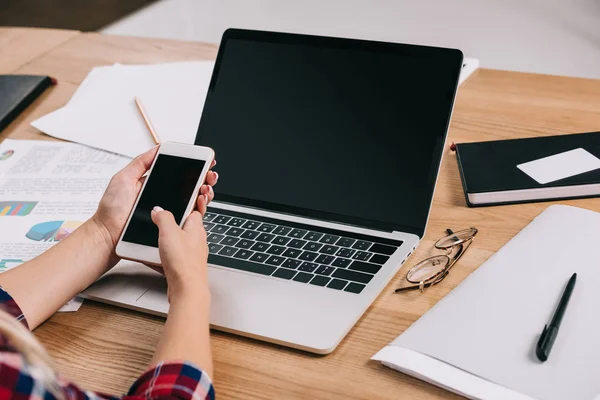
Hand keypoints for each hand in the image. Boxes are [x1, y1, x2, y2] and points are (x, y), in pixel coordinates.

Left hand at [93, 146, 217, 248]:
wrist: (109, 234)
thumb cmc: (112, 210)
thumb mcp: (124, 178)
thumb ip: (141, 163)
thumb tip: (158, 148)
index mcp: (155, 184)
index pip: (179, 174)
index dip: (193, 167)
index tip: (204, 161)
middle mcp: (165, 198)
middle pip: (191, 186)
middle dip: (204, 178)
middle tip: (209, 173)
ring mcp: (169, 212)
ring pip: (194, 201)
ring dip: (205, 191)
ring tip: (206, 185)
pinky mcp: (171, 225)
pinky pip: (189, 217)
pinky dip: (199, 208)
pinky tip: (201, 199)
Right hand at [151, 207, 208, 302]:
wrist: (187, 288)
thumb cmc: (183, 261)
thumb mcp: (169, 232)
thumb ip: (163, 217)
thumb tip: (159, 210)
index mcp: (197, 227)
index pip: (195, 210)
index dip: (189, 203)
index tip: (181, 199)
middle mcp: (198, 239)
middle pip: (189, 225)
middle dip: (178, 221)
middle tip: (165, 218)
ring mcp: (194, 253)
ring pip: (184, 239)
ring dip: (174, 236)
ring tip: (161, 235)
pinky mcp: (188, 265)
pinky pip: (180, 253)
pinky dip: (172, 250)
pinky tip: (164, 253)